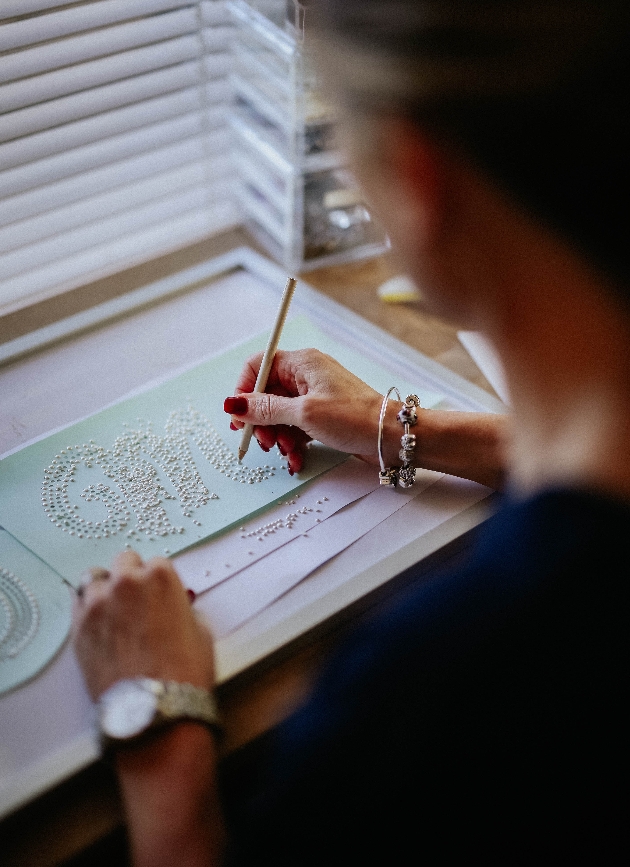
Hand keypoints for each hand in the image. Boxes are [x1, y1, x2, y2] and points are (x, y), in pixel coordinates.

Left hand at [72, 552, 214, 699]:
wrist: (153, 708)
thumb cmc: (185, 671)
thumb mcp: (200, 630)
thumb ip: (182, 608)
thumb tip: (174, 609)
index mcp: (161, 576)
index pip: (157, 563)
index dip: (159, 581)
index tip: (159, 595)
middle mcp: (126, 582)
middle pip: (125, 562)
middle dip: (131, 576)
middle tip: (136, 600)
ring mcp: (98, 602)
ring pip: (95, 577)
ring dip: (105, 587)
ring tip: (112, 608)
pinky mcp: (78, 625)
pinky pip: (78, 601)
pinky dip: (87, 606)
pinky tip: (97, 621)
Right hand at [224, 348, 389, 472]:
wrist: (391, 437)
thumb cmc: (355, 417)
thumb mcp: (304, 413)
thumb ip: (266, 409)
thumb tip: (235, 404)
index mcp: (301, 364)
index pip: (258, 365)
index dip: (244, 390)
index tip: (240, 415)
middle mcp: (306, 376)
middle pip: (266, 394)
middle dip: (261, 421)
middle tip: (264, 441)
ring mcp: (314, 396)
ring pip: (279, 415)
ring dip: (277, 436)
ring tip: (286, 452)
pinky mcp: (322, 415)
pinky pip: (295, 427)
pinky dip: (292, 443)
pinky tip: (296, 458)